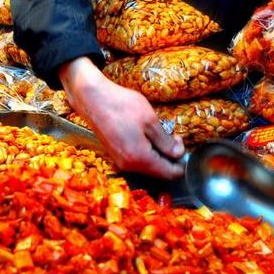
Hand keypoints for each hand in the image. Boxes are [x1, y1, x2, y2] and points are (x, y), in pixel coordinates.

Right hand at [60, 57, 184, 178]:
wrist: (92, 99)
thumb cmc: (121, 106)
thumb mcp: (150, 121)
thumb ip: (166, 142)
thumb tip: (178, 154)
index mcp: (140, 159)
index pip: (170, 173)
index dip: (181, 161)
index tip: (179, 141)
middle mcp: (129, 166)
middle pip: (159, 172)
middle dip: (170, 157)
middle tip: (170, 134)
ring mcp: (120, 162)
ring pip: (148, 167)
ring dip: (157, 154)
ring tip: (156, 132)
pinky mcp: (115, 156)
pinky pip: (137, 161)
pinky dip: (146, 152)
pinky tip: (144, 134)